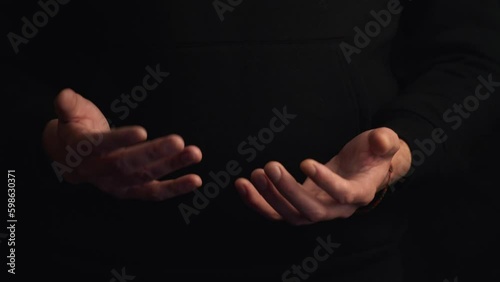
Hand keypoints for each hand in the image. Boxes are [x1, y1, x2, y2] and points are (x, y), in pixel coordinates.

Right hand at [43, 88, 202, 200]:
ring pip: (145, 178)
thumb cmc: (78, 129)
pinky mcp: (132, 190)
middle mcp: (100, 171)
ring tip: (194, 153)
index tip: (142, 131)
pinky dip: (175, 188)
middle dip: (154, 153)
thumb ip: (68, 105)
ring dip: (172, 167)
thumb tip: (64, 96)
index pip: (101, 145)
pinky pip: (154, 192)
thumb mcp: (70, 113)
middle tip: (177, 141)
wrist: (73, 158)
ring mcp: (117, 184)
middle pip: (127, 164)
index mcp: (83, 150)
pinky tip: (195, 181)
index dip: (120, 139)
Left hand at [235, 127, 411, 224]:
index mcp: (360, 192)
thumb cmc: (373, 153)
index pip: (343, 194)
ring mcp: (317, 209)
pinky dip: (258, 202)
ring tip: (253, 175)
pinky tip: (242, 185)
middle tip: (270, 166)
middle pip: (311, 210)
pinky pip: (277, 211)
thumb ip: (386, 141)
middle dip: (288, 191)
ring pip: (291, 215)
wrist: (363, 167)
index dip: (325, 182)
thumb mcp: (384, 142)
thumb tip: (382, 141)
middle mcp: (337, 208)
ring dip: (269, 198)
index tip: (306, 162)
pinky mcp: (300, 205)